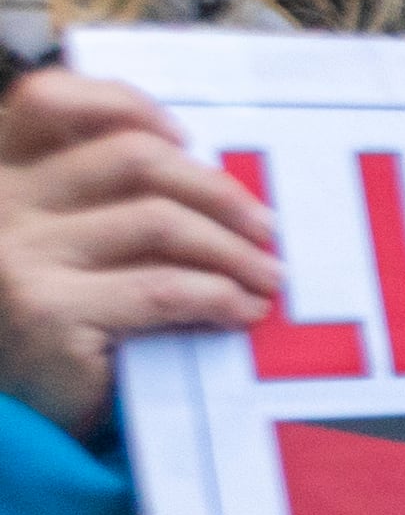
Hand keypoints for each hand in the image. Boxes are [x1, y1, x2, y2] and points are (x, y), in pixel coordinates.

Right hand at [0, 68, 283, 437]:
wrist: (13, 415)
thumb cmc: (59, 320)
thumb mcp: (70, 245)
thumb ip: (106, 199)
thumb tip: (214, 174)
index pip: (48, 100)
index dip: (126, 105)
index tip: (188, 139)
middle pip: (131, 158)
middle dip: (216, 191)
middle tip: (267, 229)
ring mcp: (16, 257)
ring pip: (158, 222)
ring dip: (233, 249)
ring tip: (269, 276)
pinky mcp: (45, 312)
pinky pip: (161, 288)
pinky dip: (219, 296)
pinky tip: (243, 311)